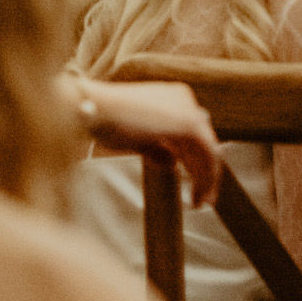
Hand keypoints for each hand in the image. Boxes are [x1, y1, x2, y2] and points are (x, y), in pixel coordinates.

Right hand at [75, 79, 222, 205]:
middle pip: (203, 141)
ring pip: (207, 149)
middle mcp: (184, 100)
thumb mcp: (136, 138)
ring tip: (200, 202)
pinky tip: (198, 193)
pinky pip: (206, 153)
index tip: (195, 184)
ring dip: (206, 178)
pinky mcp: (188, 123)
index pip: (192, 134)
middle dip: (205, 172)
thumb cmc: (106, 120)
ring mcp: (188, 110)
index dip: (196, 161)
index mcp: (173, 99)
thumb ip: (156, 147)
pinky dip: (205, 175)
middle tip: (202, 199)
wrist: (94, 109)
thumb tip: (171, 161)